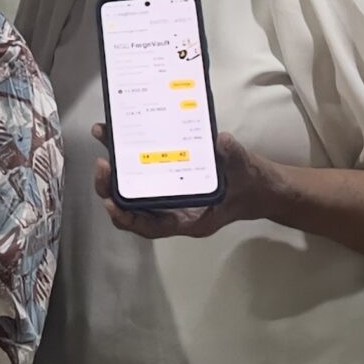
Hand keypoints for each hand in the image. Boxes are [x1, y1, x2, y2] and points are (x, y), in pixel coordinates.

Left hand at [92, 126, 280, 240]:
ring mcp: (169, 196)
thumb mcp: (247, 172)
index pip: (150, 227)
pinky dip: (129, 157)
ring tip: (102, 135)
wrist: (261, 186)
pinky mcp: (170, 178)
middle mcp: (173, 211)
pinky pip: (143, 173)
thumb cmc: (252, 186)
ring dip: (115, 167)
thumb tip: (221, 141)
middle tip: (102, 163)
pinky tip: (120, 135)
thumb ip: (234, 158)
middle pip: (132, 207)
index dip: (127, 218)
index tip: (110, 201)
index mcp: (189, 220)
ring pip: (133, 188)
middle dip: (111, 188)